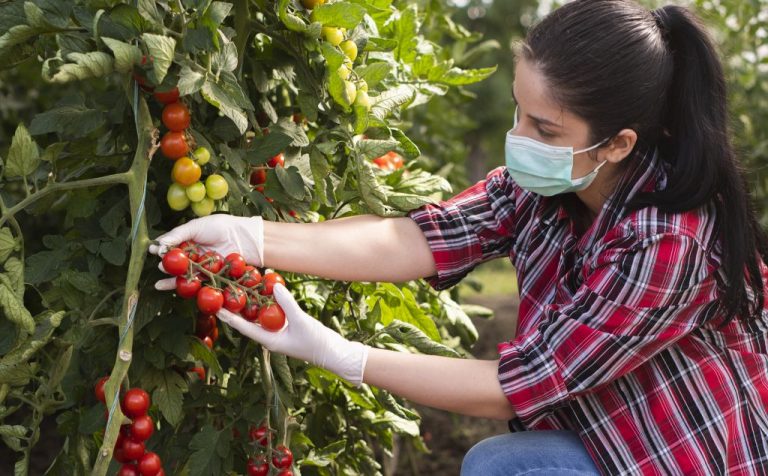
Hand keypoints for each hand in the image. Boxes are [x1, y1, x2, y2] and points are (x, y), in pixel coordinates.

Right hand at [148, 215, 263, 290]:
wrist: (243, 238)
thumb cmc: (220, 227)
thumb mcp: (196, 226)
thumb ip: (178, 235)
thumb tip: (159, 243)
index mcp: (189, 238)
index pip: (171, 244)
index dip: (161, 248)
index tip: (151, 249)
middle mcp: (193, 253)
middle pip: (175, 261)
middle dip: (166, 263)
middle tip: (159, 263)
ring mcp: (200, 265)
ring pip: (181, 272)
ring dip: (170, 276)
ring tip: (160, 278)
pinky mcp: (208, 275)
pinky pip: (192, 280)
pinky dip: (180, 284)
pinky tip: (166, 286)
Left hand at [216, 284, 368, 385]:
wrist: (333, 352)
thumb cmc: (316, 342)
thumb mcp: (301, 321)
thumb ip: (288, 304)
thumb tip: (275, 287)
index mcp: (268, 340)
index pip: (244, 327)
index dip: (229, 317)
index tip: (216, 308)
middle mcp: (270, 336)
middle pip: (249, 320)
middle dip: (238, 307)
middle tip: (226, 292)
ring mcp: (278, 332)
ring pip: (261, 316)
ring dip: (253, 303)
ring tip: (241, 288)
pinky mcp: (287, 327)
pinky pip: (273, 313)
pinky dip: (269, 302)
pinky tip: (266, 291)